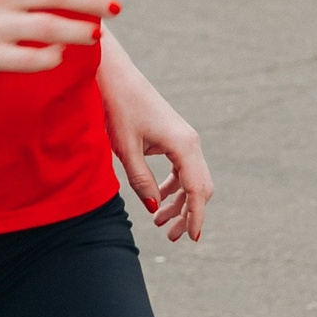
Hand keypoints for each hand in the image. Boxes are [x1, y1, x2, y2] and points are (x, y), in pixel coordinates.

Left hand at [99, 50, 212, 242]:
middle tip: (171, 236)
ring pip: (192, 179)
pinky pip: (182, 168)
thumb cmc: (119, 109)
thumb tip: (155, 210)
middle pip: (200, 187)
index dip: (196, 217)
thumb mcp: (126, 150)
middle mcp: (190, 142)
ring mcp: (184, 138)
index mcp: (184, 145)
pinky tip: (160, 199)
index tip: (192, 239)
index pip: (197, 190)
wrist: (116, 77)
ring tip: (160, 223)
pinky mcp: (175, 136)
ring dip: (180, 202)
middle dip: (189, 214)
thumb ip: (142, 182)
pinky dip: (174, 186)